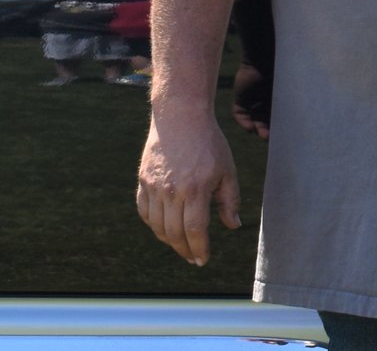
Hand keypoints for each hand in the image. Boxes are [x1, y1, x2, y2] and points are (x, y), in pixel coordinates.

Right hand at [136, 106, 241, 264]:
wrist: (180, 117)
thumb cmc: (209, 143)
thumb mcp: (227, 169)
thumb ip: (229, 199)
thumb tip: (233, 226)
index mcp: (195, 189)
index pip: (195, 230)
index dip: (199, 248)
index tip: (202, 260)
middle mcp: (172, 191)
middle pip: (174, 232)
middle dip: (184, 249)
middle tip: (192, 258)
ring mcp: (154, 187)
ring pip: (157, 226)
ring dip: (168, 240)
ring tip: (181, 245)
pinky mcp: (143, 181)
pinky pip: (144, 212)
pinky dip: (153, 224)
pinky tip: (163, 228)